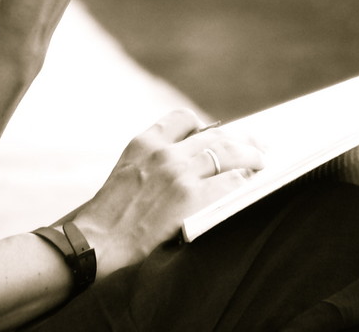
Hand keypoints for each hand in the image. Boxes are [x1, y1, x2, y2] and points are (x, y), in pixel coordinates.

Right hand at [72, 109, 265, 276]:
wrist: (96, 240)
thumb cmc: (110, 214)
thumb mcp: (127, 171)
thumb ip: (152, 160)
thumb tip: (186, 162)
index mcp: (145, 141)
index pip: (184, 119)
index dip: (206, 127)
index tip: (220, 135)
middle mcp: (164, 151)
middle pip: (214, 135)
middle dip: (240, 140)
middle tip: (258, 147)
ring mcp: (178, 173)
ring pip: (227, 153)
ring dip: (250, 157)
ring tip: (261, 163)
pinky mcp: (189, 198)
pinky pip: (229, 183)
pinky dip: (243, 182)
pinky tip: (250, 186)